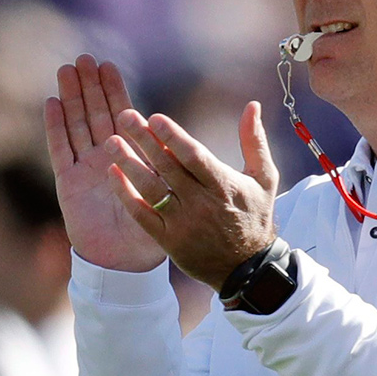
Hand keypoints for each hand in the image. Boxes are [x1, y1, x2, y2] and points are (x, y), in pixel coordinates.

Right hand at [44, 55, 164, 272]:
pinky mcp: (68, 183)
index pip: (122, 115)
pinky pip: (61, 150)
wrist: (125, 264)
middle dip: (90, 86)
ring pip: (76, 125)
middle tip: (84, 59)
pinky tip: (52, 103)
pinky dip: (56, 127)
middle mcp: (106, 157)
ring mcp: (85, 168)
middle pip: (95, 113)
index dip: (114, 91)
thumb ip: (166, 165)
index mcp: (131, 156)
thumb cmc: (150, 230)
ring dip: (71, 98)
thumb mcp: (164, 193)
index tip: (109, 65)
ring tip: (67, 71)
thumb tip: (174, 137)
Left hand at [104, 101, 279, 290]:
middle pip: (167, 167)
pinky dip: (125, 194)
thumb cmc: (255, 217)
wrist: (247, 269)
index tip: (154, 118)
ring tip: (111, 142)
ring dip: (128, 163)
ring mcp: (182, 223)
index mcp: (224, 185)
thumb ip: (254, 141)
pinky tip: (113, 174)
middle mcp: (201, 203)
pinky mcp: (168, 240)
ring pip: (150, 189)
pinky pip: (141, 214)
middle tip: (125, 117)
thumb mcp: (264, 178)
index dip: (172, 136)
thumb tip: (252, 106)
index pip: (194, 156)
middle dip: (144, 140)